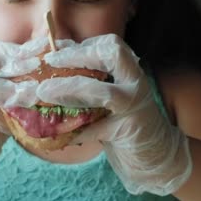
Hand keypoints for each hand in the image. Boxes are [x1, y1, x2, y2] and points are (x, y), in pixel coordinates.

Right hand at [0, 37, 49, 200]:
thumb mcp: (11, 102)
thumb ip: (24, 87)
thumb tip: (58, 79)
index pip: (2, 48)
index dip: (27, 49)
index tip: (51, 52)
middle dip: (17, 62)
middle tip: (42, 69)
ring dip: (5, 87)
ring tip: (31, 94)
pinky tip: (13, 118)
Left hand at [37, 34, 192, 195]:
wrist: (156, 156)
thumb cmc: (125, 123)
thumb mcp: (112, 96)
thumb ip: (91, 82)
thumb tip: (50, 71)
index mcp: (130, 71)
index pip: (111, 45)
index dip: (83, 44)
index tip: (57, 48)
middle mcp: (136, 84)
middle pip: (113, 56)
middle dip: (78, 56)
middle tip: (49, 61)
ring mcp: (135, 107)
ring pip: (104, 92)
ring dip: (71, 89)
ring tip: (44, 92)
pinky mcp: (129, 132)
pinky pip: (97, 129)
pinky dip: (75, 130)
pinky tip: (56, 132)